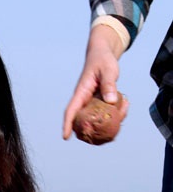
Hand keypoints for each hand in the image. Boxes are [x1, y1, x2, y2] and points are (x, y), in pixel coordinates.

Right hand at [63, 24, 127, 139]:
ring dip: (110, 121)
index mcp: (81, 93)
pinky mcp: (99, 103)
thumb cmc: (103, 60)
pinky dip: (116, 114)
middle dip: (93, 129)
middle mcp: (84, 100)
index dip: (67, 124)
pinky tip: (125, 106)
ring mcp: (91, 103)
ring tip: (124, 109)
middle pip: (83, 121)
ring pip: (96, 119)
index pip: (71, 110)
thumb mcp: (108, 70)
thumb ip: (109, 84)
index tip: (65, 137)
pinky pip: (105, 113)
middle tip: (107, 134)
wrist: (103, 55)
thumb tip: (111, 101)